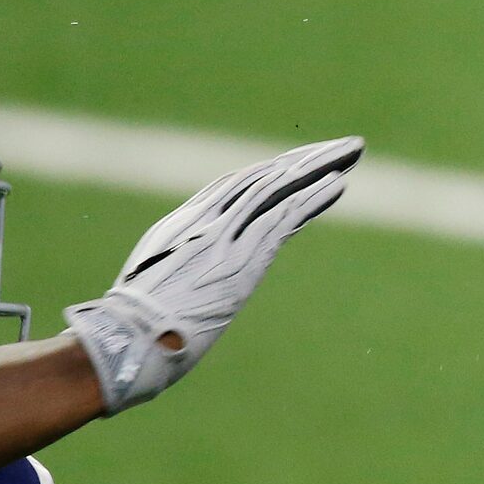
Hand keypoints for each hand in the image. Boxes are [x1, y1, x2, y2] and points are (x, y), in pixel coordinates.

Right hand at [64, 137, 362, 412]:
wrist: (129, 337)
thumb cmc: (135, 327)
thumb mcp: (153, 286)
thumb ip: (176, 271)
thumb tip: (189, 285)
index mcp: (185, 223)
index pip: (240, 186)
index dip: (275, 172)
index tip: (304, 163)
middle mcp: (207, 220)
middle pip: (267, 177)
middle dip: (308, 159)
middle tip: (347, 146)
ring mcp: (226, 235)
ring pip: (280, 188)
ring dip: (321, 168)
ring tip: (354, 152)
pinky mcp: (242, 254)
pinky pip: (284, 216)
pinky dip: (313, 199)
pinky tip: (340, 183)